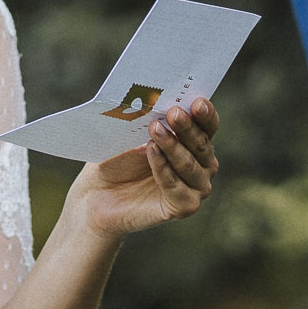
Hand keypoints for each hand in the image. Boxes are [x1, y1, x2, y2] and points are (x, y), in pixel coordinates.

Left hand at [71, 98, 219, 239]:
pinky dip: (163, 168)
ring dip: (172, 146)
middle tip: (173, 112)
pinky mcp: (184, 207)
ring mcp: (196, 188)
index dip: (206, 114)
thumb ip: (153, 121)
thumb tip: (159, 103)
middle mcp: (203, 165)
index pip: (209, 126)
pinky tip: (151, 152)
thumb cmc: (120, 159)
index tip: (197, 102)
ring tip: (154, 130)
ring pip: (190, 165)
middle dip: (187, 127)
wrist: (98, 193)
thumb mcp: (135, 134)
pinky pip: (177, 186)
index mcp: (196, 142)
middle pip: (202, 144)